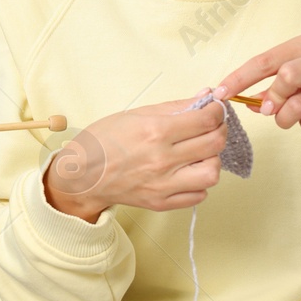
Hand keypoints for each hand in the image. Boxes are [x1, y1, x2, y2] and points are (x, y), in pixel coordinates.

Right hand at [43, 94, 227, 222]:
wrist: (81, 174)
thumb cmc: (104, 141)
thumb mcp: (136, 114)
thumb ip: (175, 107)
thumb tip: (206, 97)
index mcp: (155, 131)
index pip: (206, 120)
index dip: (217, 112)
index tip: (215, 110)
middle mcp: (162, 159)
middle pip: (214, 144)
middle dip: (219, 131)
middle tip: (212, 127)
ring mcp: (163, 184)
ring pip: (212, 173)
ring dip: (212, 160)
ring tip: (199, 153)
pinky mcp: (162, 202)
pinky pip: (199, 195)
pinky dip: (199, 182)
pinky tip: (188, 172)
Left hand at [214, 33, 300, 132]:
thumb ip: (274, 83)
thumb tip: (248, 102)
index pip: (264, 61)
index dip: (239, 78)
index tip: (220, 93)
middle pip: (285, 77)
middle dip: (272, 98)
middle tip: (270, 110)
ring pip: (298, 105)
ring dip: (287, 118)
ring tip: (293, 116)